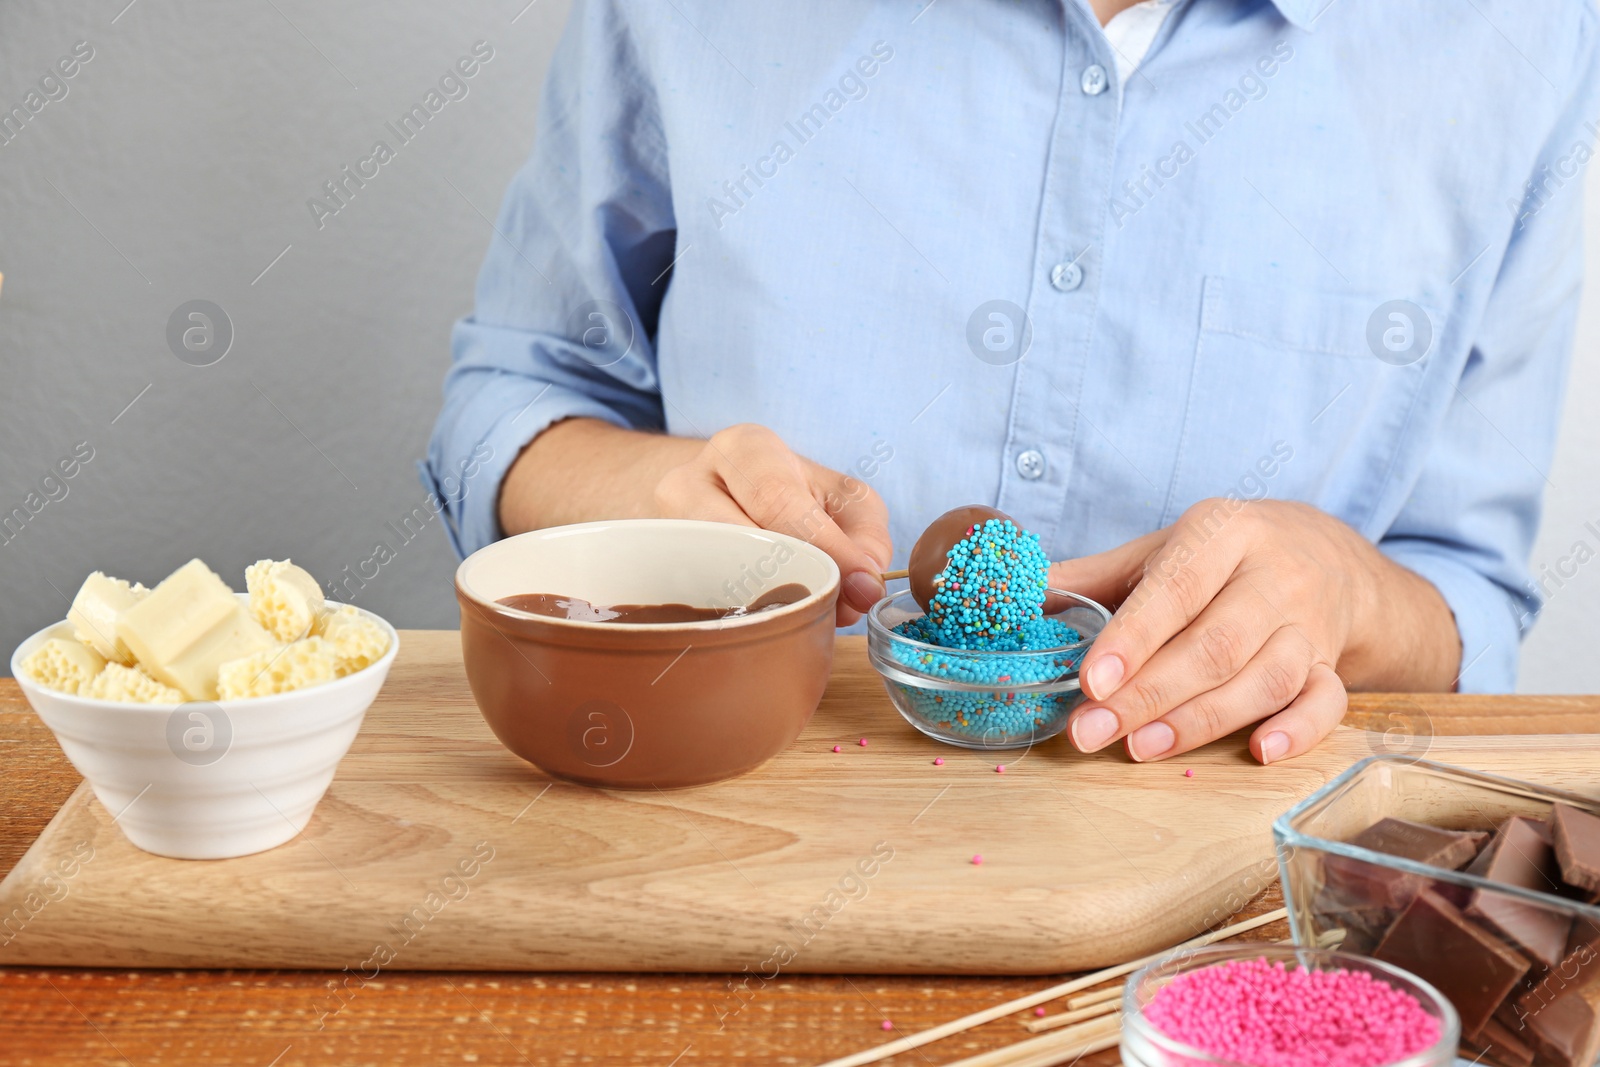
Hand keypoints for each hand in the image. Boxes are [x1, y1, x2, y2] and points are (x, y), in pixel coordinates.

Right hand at [654, 424, 890, 624]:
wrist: (724, 496)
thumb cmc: (792, 497)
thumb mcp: (840, 499)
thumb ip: (865, 535)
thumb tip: (865, 586)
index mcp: (744, 448)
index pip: (778, 499)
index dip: (823, 547)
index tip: (859, 588)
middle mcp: (690, 478)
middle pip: (739, 537)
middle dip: (793, 577)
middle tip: (833, 607)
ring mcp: (664, 524)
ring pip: (712, 572)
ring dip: (764, 601)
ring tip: (801, 613)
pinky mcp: (657, 563)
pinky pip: (697, 596)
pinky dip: (737, 613)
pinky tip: (763, 619)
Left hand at [1048, 499, 1459, 764]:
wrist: (1325, 555)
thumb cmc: (1222, 557)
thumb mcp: (1160, 549)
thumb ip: (1092, 575)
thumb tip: (1015, 594)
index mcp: (1223, 532)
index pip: (1176, 588)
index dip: (1132, 638)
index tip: (1090, 681)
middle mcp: (1274, 576)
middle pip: (1215, 644)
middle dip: (1148, 695)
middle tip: (1092, 732)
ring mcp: (1310, 624)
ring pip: (1266, 677)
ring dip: (1202, 720)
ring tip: (1142, 748)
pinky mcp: (1335, 665)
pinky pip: (1327, 702)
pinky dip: (1297, 729)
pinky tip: (1257, 752)